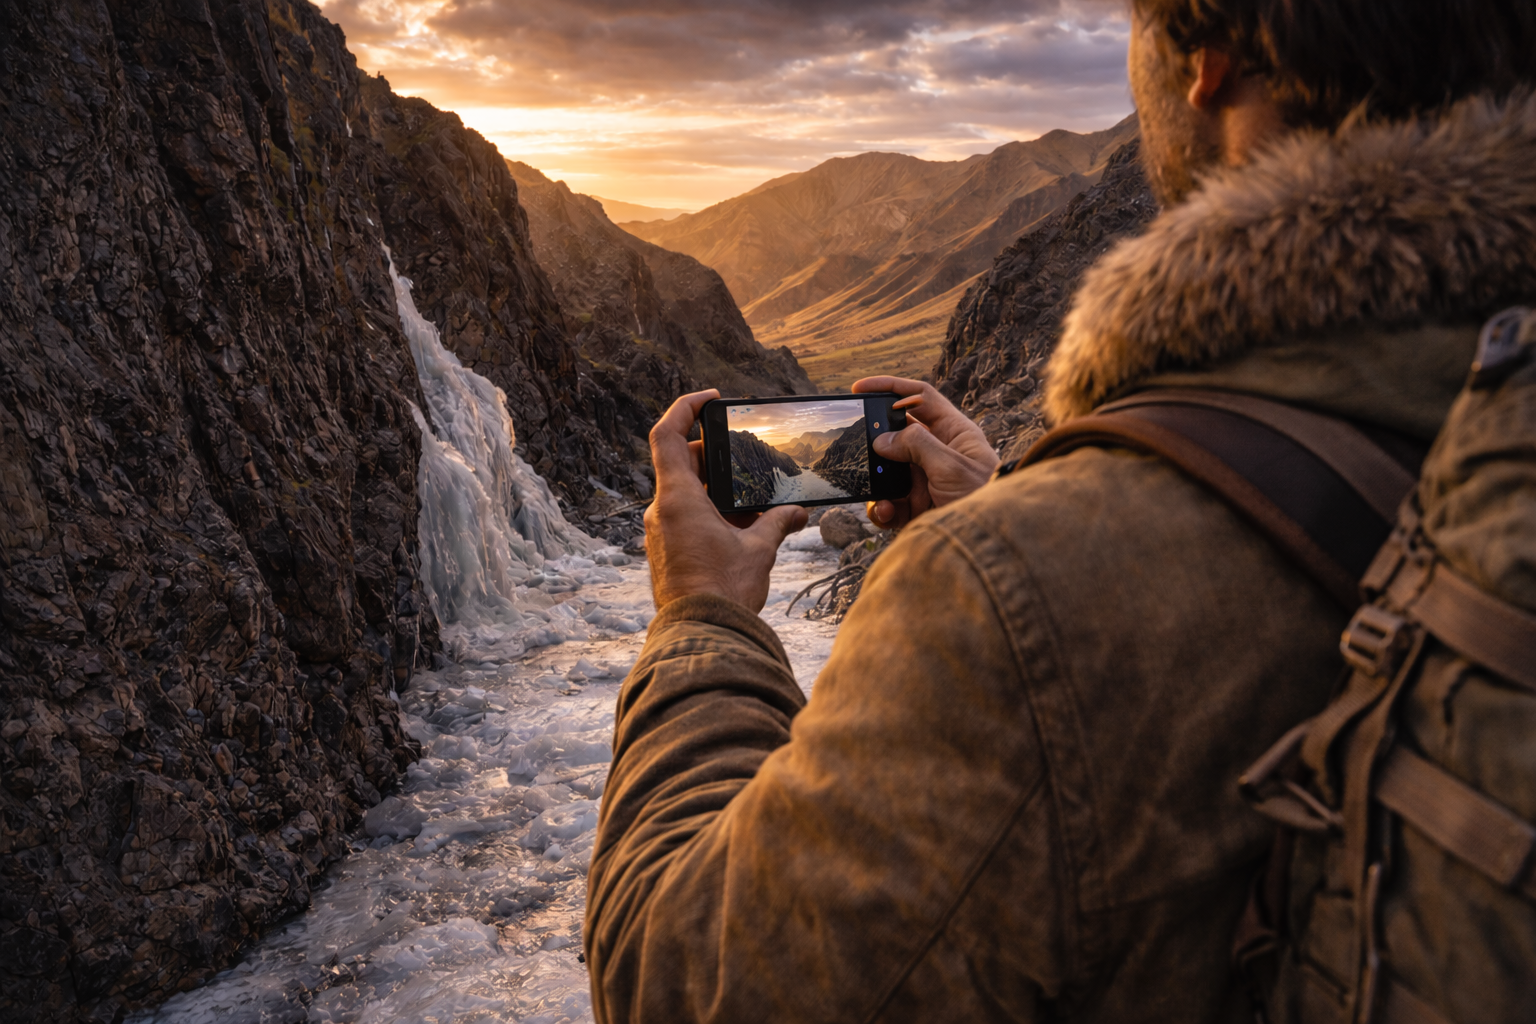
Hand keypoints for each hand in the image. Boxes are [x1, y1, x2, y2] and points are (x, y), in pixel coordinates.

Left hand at [643, 389, 809, 611]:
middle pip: (681, 462)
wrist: (702, 636)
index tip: (710, 398)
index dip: (685, 407)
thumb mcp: (759, 550)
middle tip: (744, 453)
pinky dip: (711, 511)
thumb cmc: (723, 591)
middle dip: (714, 454)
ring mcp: (662, 532)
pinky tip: (743, 525)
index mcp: (677, 498)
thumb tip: (797, 513)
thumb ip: (778, 522)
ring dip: (716, 487)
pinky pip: (686, 517)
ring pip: (685, 492)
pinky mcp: (668, 551)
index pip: (667, 435)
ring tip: (752, 496)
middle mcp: (662, 511)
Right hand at [852, 376, 997, 530]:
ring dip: (876, 479)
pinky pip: (888, 502)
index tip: (860, 387)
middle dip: (874, 439)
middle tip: (855, 443)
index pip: (919, 397)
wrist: (989, 541)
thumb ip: (917, 445)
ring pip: (887, 470)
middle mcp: (936, 452)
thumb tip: (883, 439)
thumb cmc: (983, 495)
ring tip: (877, 489)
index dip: (891, 387)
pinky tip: (886, 512)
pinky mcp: (916, 505)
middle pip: (896, 434)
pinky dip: (882, 508)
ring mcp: (924, 479)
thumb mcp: (951, 464)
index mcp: (952, 432)